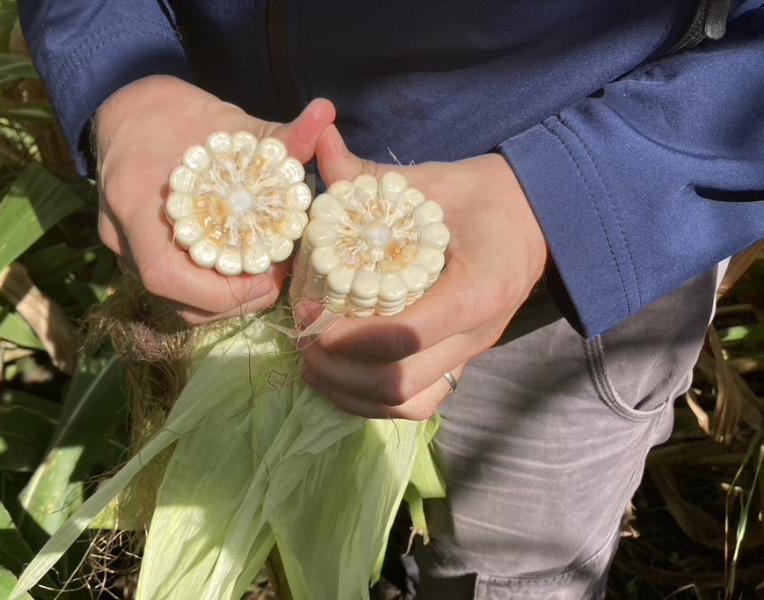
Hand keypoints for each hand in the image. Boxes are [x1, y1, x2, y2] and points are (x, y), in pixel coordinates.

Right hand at [95, 75, 335, 323]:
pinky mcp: (137, 256)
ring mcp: (124, 250)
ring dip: (225, 302)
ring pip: (177, 303)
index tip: (266, 280)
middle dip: (233, 302)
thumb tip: (327, 110)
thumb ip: (277, 132)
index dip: (220, 292)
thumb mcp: (226, 121)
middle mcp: (121, 234)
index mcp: (134, 198)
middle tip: (276, 282)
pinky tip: (242, 270)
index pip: (165, 273)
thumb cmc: (173, 111)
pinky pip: (177, 290)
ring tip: (264, 279)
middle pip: (177, 300)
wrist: (127, 111)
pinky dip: (212, 290)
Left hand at [297, 125, 547, 419]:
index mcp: (479, 285)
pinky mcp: (461, 364)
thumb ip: (369, 173)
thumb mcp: (428, 180)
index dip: (352, 335)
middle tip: (303, 340)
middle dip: (339, 368)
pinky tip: (341, 380)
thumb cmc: (476, 198)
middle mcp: (478, 331)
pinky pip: (419, 405)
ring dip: (350, 392)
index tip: (312, 315)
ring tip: (314, 364)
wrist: (531, 220)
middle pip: (401, 379)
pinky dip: (372, 403)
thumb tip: (317, 140)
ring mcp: (470, 353)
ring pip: (408, 402)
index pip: (410, 332)